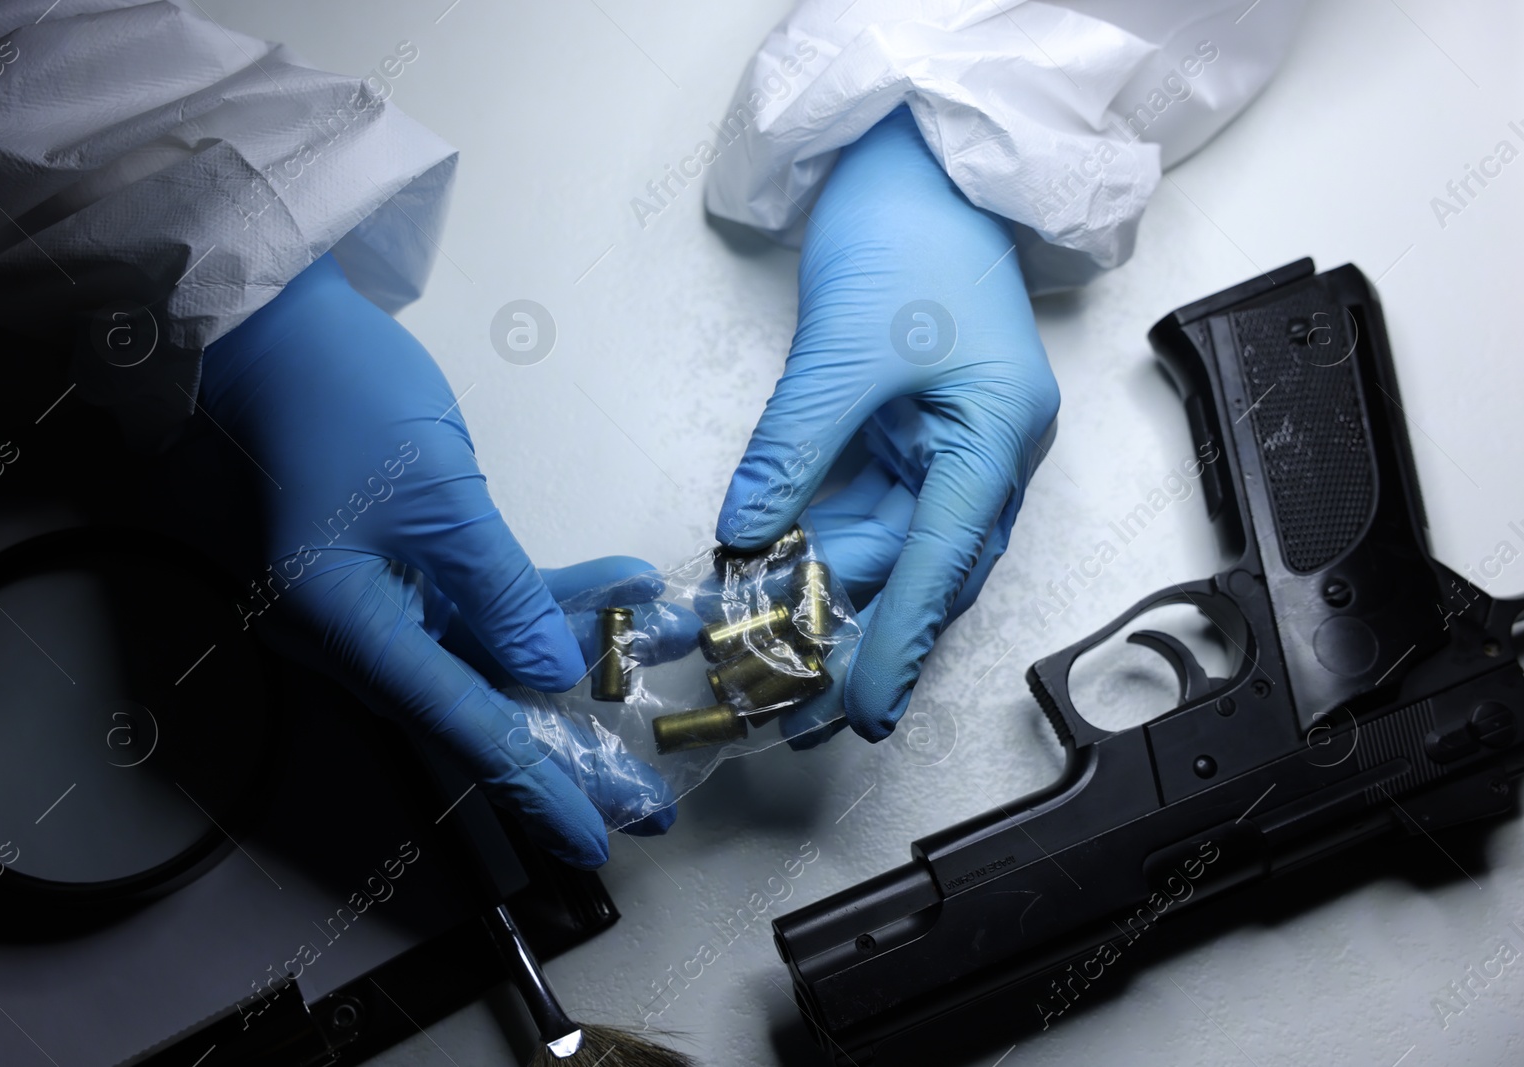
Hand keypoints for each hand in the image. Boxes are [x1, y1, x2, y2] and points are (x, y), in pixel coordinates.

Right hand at [189, 253, 672, 866]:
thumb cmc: (342, 400)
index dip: (534, 786)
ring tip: (653, 673)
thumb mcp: (435, 495)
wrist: (273, 330)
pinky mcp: (402, 566)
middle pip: (478, 712)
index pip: (460, 726)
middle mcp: (360, 637)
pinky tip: (618, 585)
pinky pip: (480, 602)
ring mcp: (380, 603)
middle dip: (567, 751)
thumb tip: (551, 675)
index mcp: (351, 631)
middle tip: (646, 800)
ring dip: (572, 663)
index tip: (593, 837)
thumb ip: (500, 592)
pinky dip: (543, 600)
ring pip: (489, 658)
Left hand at [717, 107, 1059, 743]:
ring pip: (892, 548)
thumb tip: (746, 534)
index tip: (863, 708)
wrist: (920, 167)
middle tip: (799, 706)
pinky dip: (825, 545)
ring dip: (833, 597)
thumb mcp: (842, 350)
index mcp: (996, 437)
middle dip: (859, 636)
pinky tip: (781, 584)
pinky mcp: (910, 434)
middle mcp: (984, 455)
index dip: (900, 639)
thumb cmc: (906, 237)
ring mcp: (949, 446)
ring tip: (774, 659)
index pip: (941, 561)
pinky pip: (870, 510)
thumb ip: (792, 449)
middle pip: (921, 570)